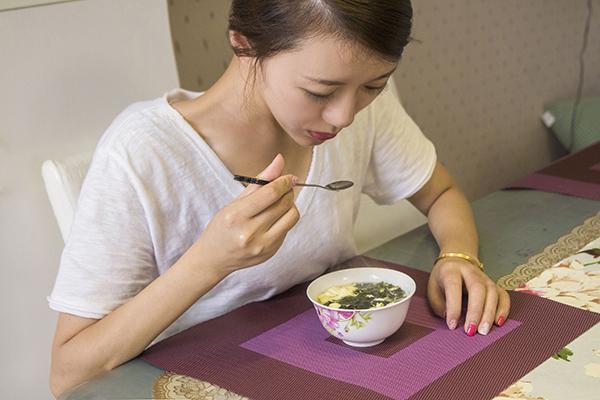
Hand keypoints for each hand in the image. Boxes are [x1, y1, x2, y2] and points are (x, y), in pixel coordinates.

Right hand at [187, 154, 299, 275]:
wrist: (214, 258)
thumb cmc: (223, 226)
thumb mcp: (235, 201)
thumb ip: (260, 181)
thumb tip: (280, 160)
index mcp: (237, 215)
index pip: (271, 194)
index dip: (284, 182)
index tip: (289, 177)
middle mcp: (250, 232)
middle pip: (284, 204)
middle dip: (288, 192)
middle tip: (284, 188)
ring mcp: (262, 245)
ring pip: (292, 217)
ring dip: (290, 206)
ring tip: (279, 204)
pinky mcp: (270, 252)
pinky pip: (287, 229)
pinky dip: (284, 220)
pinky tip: (272, 220)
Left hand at [427, 258, 510, 335]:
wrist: (455, 261)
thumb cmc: (442, 279)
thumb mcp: (433, 289)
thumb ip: (440, 305)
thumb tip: (452, 323)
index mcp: (451, 270)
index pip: (454, 287)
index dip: (453, 307)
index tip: (452, 325)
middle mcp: (470, 272)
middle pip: (477, 289)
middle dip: (475, 312)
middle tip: (471, 331)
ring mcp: (485, 277)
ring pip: (492, 293)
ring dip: (489, 314)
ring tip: (483, 331)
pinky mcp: (494, 284)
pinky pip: (503, 296)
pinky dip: (503, 309)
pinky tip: (498, 323)